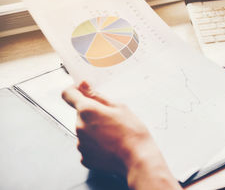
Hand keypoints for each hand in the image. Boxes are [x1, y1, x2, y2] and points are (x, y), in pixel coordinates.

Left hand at [62, 82, 180, 189]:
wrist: (137, 158)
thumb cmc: (132, 132)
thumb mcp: (119, 107)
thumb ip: (97, 96)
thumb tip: (83, 86)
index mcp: (87, 110)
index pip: (68, 94)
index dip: (75, 90)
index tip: (82, 91)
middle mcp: (79, 127)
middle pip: (80, 114)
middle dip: (92, 113)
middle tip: (111, 118)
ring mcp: (80, 144)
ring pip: (84, 130)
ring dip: (93, 129)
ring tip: (113, 133)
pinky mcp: (85, 158)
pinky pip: (86, 145)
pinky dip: (95, 144)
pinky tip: (109, 144)